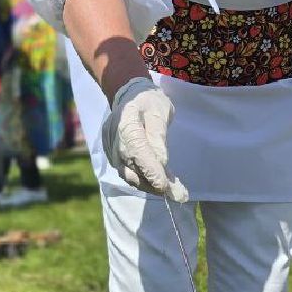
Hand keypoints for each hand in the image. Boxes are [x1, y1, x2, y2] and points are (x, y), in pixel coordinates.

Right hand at [101, 77, 188, 200]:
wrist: (128, 96)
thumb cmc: (149, 102)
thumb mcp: (160, 111)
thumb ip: (158, 135)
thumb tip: (161, 162)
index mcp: (126, 122)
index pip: (137, 150)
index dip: (150, 170)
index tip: (164, 186)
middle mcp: (114, 140)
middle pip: (133, 168)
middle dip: (156, 184)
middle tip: (180, 195)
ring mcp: (111, 150)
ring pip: (130, 175)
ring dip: (151, 186)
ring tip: (175, 192)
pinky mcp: (113, 158)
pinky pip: (128, 173)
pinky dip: (145, 181)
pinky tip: (161, 184)